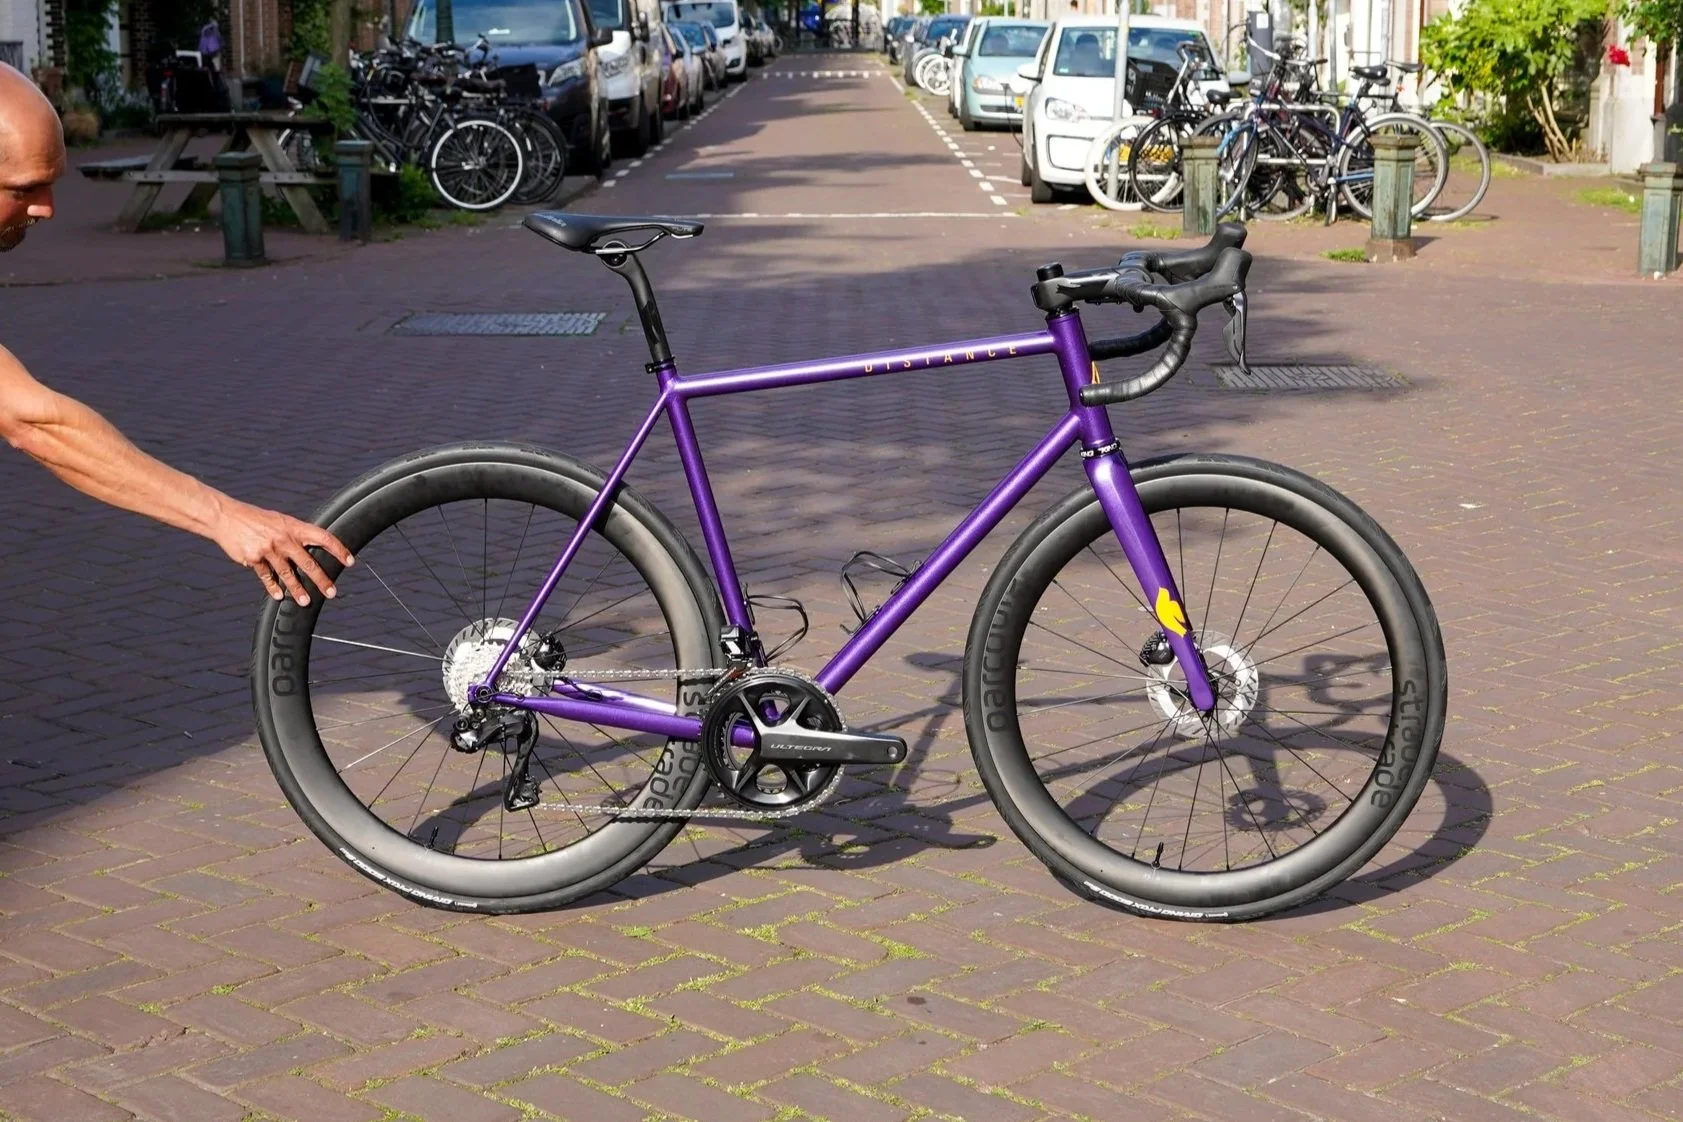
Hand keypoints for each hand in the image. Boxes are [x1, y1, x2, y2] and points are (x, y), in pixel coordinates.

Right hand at [209, 498, 354, 604]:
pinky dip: (273, 587)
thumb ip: (295, 535)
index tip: (350, 561)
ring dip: (297, 590)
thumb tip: (313, 548)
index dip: (338, 549)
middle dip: (321, 579)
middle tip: (331, 592)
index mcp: (293, 527)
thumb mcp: (280, 521)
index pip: (323, 537)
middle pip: (307, 562)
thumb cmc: (256, 519)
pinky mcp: (253, 559)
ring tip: (306, 601)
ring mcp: (268, 549)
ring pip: (287, 574)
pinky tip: (279, 596)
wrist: (225, 517)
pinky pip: (266, 577)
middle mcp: (283, 538)